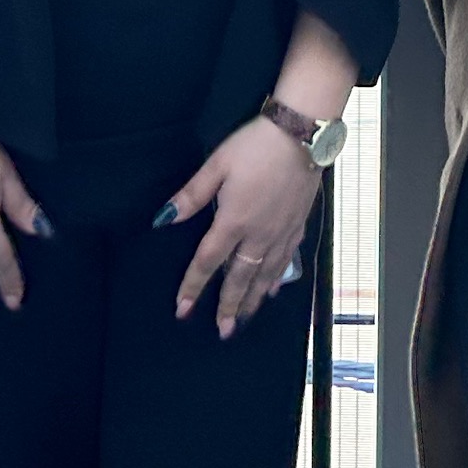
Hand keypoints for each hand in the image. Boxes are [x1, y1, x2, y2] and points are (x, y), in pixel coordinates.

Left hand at [165, 118, 324, 339]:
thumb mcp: (217, 164)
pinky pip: (286, 261)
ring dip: (252, 300)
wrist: (303, 135)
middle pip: (240, 278)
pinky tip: (273, 288)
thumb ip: (192, 195)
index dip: (193, 286)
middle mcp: (259, 235)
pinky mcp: (298, 224)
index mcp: (234, 221)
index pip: (209, 261)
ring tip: (243, 319)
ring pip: (265, 275)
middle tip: (222, 332)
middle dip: (228, 306)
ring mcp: (281, 232)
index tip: (182, 309)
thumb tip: (164, 219)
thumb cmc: (256, 145)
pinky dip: (277, 279)